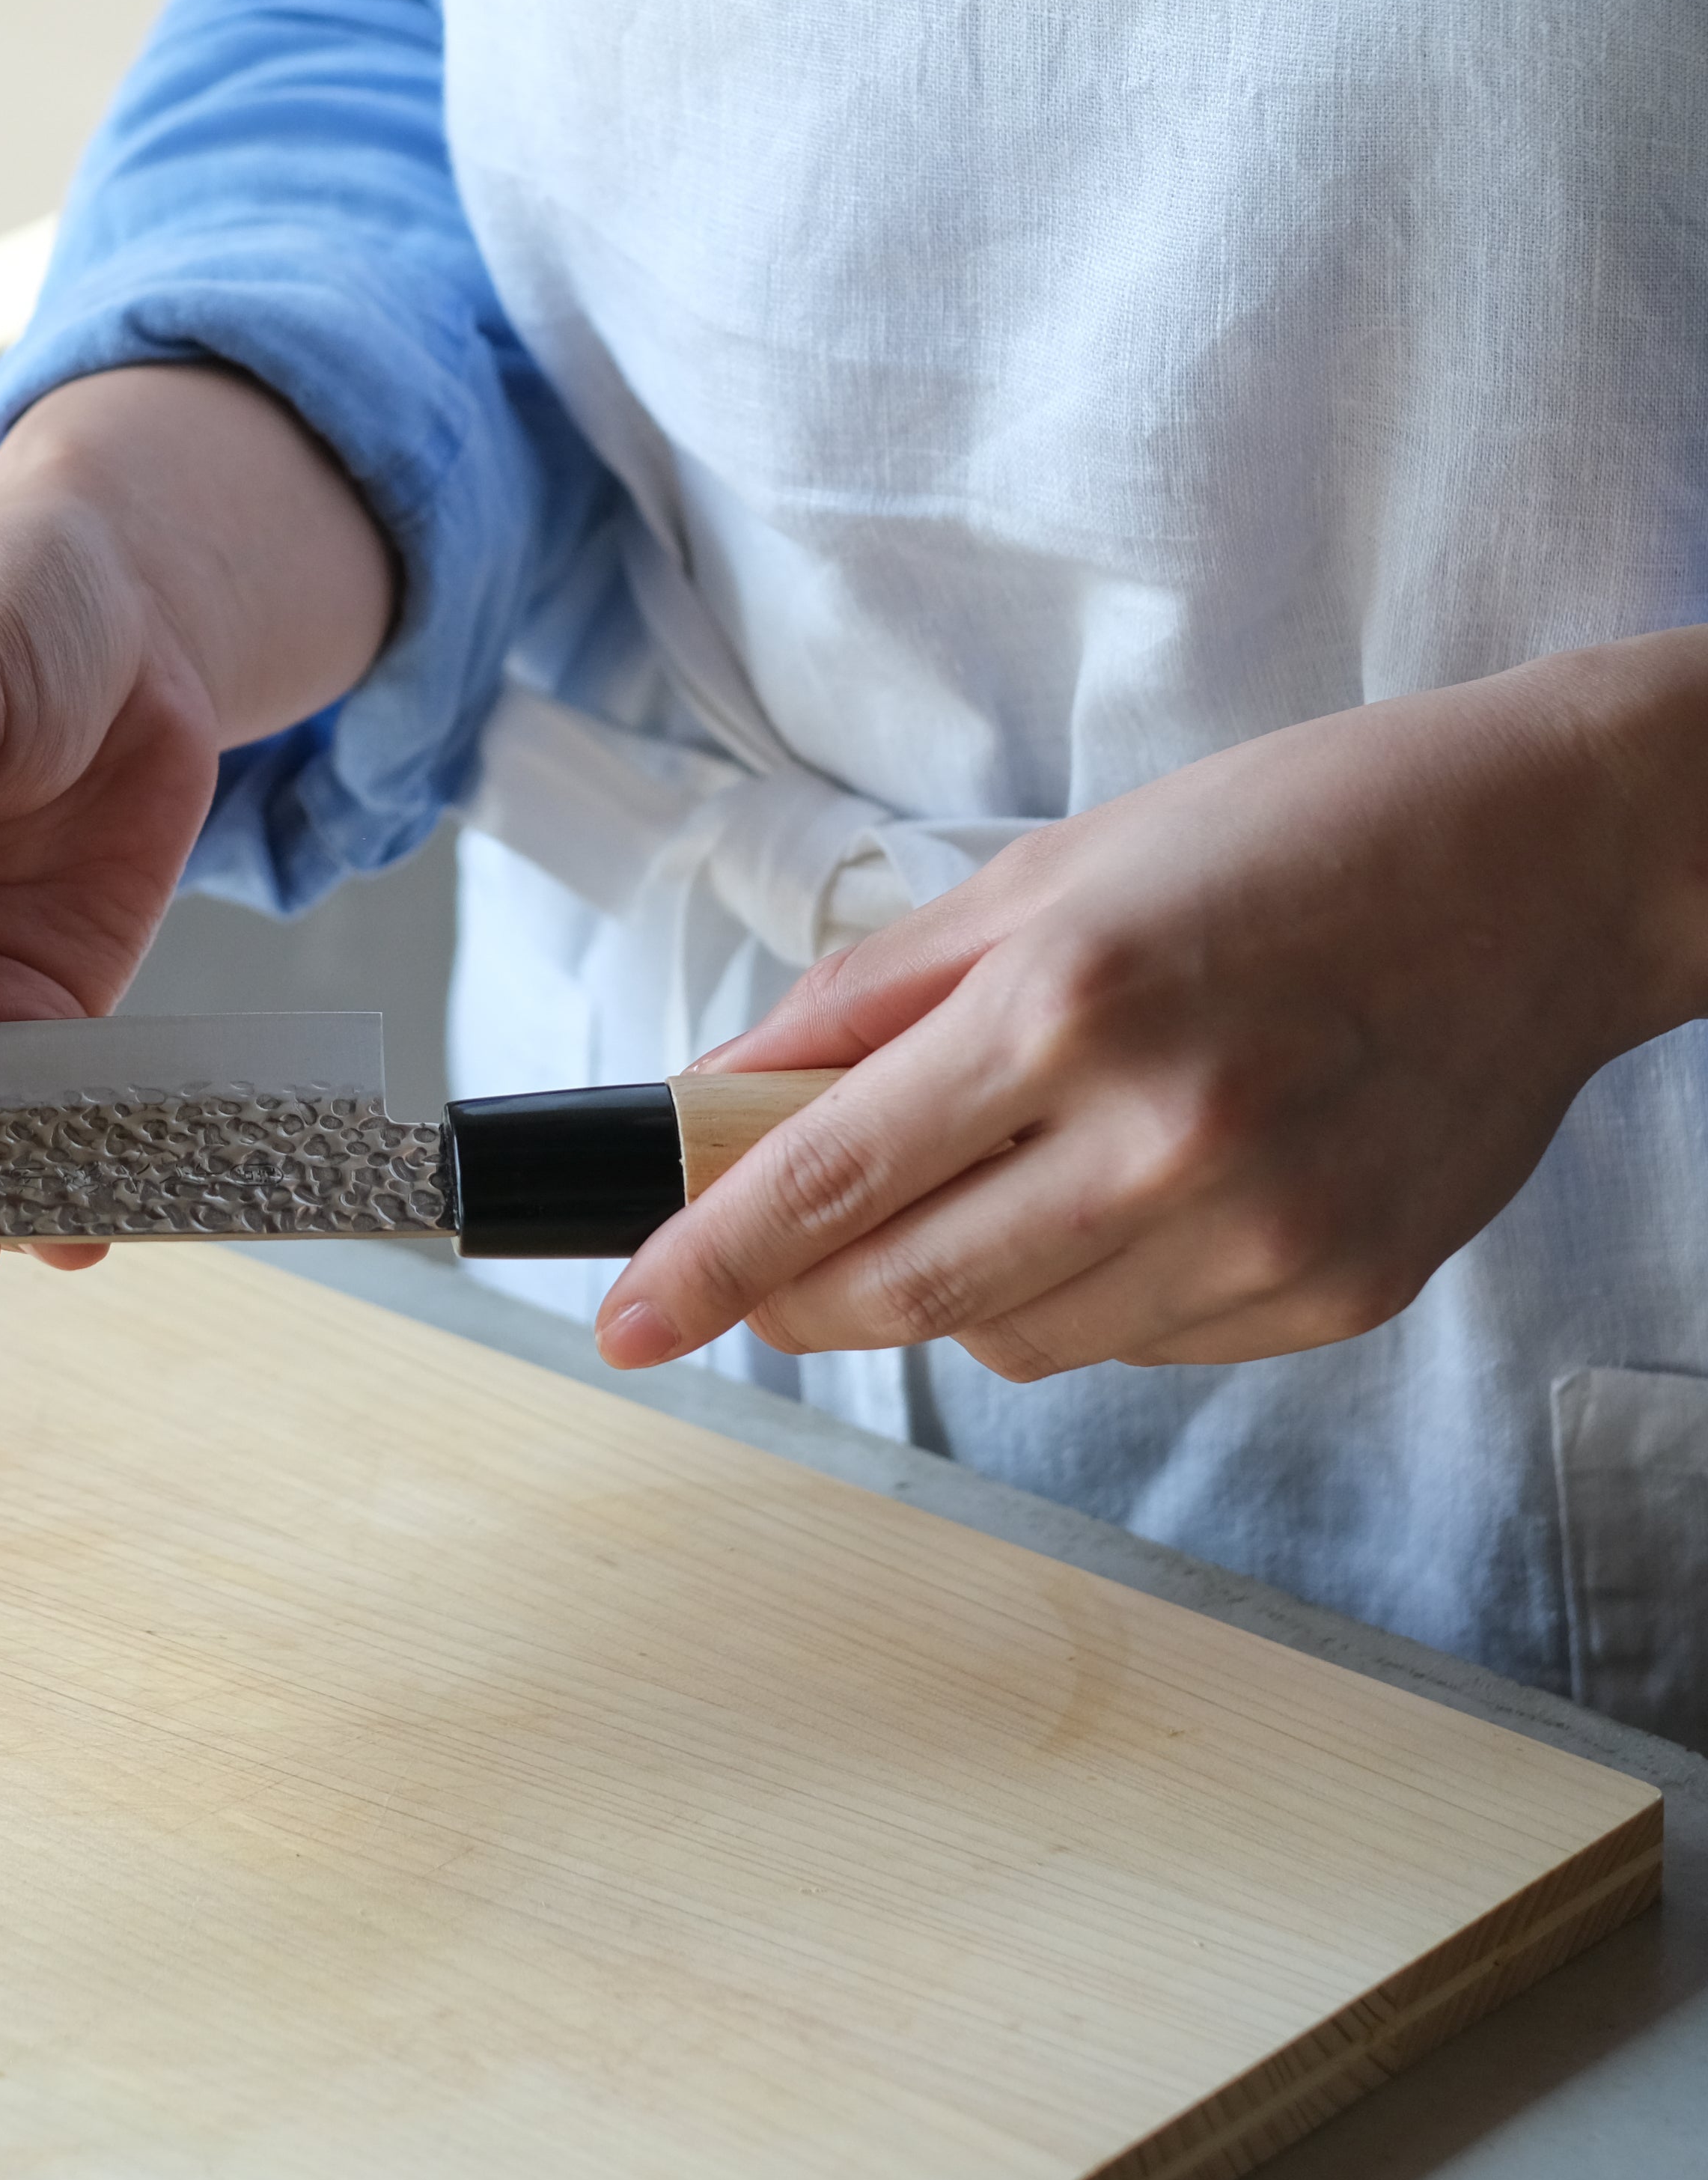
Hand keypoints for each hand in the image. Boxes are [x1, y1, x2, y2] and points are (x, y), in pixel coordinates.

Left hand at [594, 630, 1707, 1379]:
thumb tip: (721, 1090)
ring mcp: (1258, 1233)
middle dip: (797, 1300)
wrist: (1552, 867)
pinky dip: (1079, 1296)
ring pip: (1014, 1341)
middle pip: (905, 1292)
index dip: (706, 1262)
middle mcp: (1164, 1137)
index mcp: (1071, 1003)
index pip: (829, 1179)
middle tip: (753, 1277)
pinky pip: (1134, 1345)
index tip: (627, 1318)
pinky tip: (1121, 1198)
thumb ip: (866, 998)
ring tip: (992, 1180)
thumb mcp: (1048, 871)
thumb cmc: (1291, 834)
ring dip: (946, 1291)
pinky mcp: (1330, 1294)